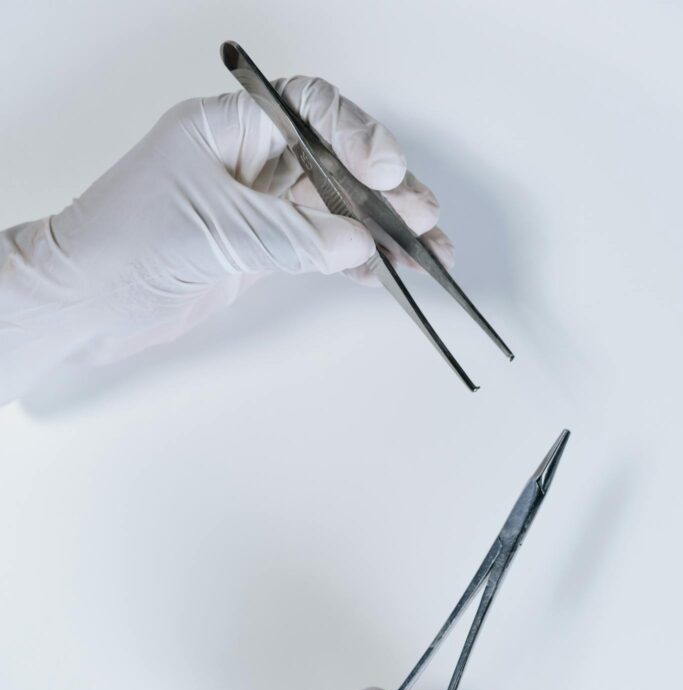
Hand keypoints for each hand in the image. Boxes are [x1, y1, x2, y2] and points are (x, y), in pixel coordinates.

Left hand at [0, 78, 452, 400]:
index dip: (358, 135)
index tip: (386, 171)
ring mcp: (256, 206)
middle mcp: (248, 159)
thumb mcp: (216, 229)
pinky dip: (353, 261)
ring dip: (381, 230)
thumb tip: (356, 242)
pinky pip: (320, 246)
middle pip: (335, 161)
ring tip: (426, 251)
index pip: (311, 111)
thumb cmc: (122, 243)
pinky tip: (384, 273)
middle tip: (422, 216)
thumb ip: (292, 236)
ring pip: (334, 209)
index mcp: (230, 126)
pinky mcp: (258, 249)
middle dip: (385, 189)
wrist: (84, 302)